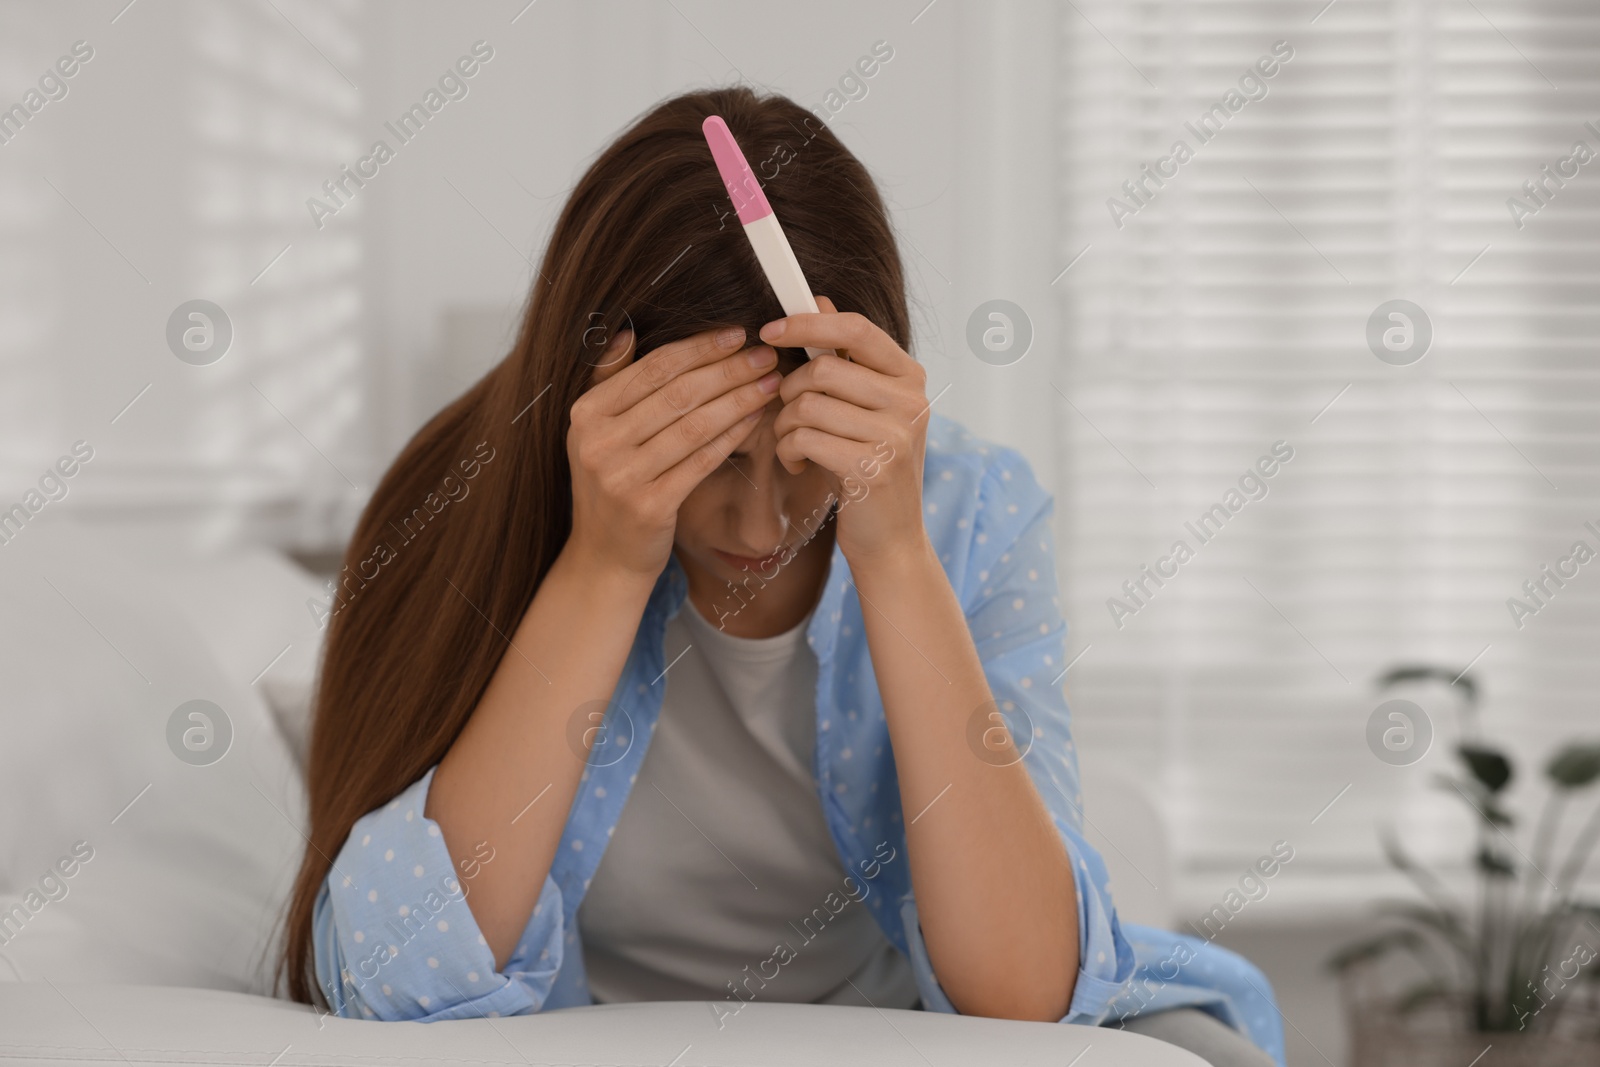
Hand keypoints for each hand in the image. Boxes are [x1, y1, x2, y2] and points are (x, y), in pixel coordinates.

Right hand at [566, 326, 782, 579]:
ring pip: (694, 424)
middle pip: (677, 393)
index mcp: (586, 413)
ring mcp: (621, 476)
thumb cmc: (613, 485)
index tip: (736, 334)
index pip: (653, 368)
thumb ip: (610, 382)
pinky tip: (757, 418)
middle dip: (728, 370)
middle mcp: (597, 442)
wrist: (604, 556)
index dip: (699, 348)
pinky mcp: (649, 506)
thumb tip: (627, 332)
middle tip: (765, 355)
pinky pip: (702, 460)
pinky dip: (733, 435)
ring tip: (771, 383)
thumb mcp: (597, 433)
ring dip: (739, 399)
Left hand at [762, 296, 930, 567]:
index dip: (807, 323)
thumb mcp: (860, 408)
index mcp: (910, 377)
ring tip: (794, 446)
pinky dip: (788, 452)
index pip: (856, 328)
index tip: (769, 330)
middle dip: (789, 392)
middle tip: (789, 418)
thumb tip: (816, 298)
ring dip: (785, 427)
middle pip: (823, 368)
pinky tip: (800, 466)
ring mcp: (896, 435)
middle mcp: (911, 401)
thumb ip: (843, 357)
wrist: (890, 540)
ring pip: (808, 404)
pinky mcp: (873, 468)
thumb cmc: (867, 467)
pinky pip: (805, 438)